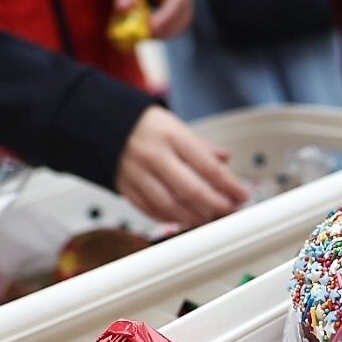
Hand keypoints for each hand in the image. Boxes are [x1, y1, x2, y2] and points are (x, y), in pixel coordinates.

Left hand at [111, 0, 192, 38]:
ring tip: (140, 34)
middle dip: (164, 30)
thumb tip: (122, 9)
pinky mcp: (176, 6)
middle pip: (184, 17)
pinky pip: (175, 23)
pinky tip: (144, 29)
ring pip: (181, 23)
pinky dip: (162, 30)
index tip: (150, 29)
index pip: (177, 0)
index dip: (166, 18)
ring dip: (164, 33)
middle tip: (141, 37)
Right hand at [115, 105, 250, 226]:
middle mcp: (154, 155)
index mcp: (171, 136)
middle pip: (191, 190)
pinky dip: (169, 218)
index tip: (243, 194)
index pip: (207, 166)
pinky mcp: (124, 187)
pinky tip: (183, 219)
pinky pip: (150, 210)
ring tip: (209, 219)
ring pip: (170, 205)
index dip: (229, 184)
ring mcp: (137, 173)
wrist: (98, 122)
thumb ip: (201, 146)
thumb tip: (224, 159)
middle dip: (216, 205)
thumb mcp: (175, 125)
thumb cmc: (142, 125)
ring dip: (194, 217)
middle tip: (230, 211)